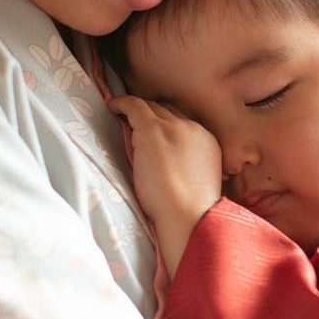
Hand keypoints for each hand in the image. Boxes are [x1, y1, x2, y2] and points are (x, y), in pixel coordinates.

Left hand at [108, 95, 221, 277]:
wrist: (190, 215)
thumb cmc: (192, 210)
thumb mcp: (199, 180)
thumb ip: (189, 165)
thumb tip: (172, 164)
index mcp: (206, 141)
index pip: (184, 121)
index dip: (167, 121)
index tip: (155, 125)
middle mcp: (193, 128)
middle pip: (168, 110)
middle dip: (153, 112)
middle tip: (135, 117)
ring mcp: (174, 127)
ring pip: (153, 107)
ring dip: (138, 109)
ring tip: (122, 111)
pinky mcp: (153, 130)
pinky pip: (134, 106)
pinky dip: (122, 104)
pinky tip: (112, 106)